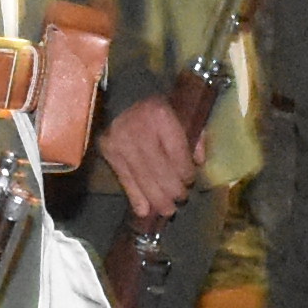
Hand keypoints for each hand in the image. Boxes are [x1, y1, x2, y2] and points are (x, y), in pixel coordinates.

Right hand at [97, 90, 196, 223]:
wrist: (122, 96)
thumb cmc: (157, 108)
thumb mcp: (181, 112)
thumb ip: (194, 136)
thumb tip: (199, 163)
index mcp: (161, 117)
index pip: (177, 154)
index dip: (186, 173)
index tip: (189, 181)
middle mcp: (140, 130)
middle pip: (160, 170)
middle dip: (173, 191)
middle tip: (180, 201)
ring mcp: (121, 143)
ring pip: (143, 179)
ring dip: (157, 199)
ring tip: (167, 211)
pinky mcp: (109, 152)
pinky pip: (125, 179)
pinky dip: (135, 197)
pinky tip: (143, 211)